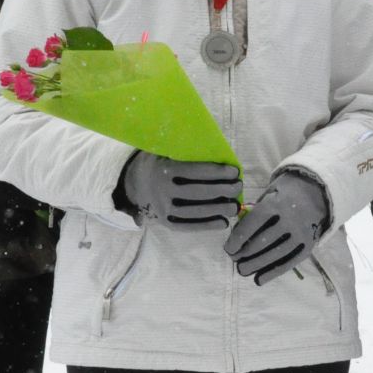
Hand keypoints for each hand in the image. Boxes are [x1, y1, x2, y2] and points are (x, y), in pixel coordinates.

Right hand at [118, 152, 239, 228]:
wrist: (133, 184)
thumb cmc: (158, 163)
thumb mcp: (164, 150)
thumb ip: (183, 148)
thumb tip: (215, 146)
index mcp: (164, 169)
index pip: (195, 171)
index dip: (217, 172)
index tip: (234, 172)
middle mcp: (163, 190)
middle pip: (198, 192)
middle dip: (223, 190)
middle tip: (239, 187)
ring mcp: (163, 208)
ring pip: (195, 211)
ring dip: (218, 210)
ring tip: (235, 207)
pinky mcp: (165, 222)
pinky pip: (188, 226)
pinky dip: (207, 226)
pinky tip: (223, 223)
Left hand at [223, 170, 330, 284]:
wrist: (318, 192)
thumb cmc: (286, 193)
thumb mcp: (269, 194)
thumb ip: (256, 212)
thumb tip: (238, 236)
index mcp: (276, 203)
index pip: (253, 223)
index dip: (238, 238)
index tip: (228, 249)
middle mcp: (290, 219)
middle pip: (263, 241)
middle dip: (245, 254)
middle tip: (234, 260)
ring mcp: (301, 233)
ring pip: (276, 254)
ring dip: (256, 265)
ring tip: (243, 270)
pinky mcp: (309, 244)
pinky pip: (290, 262)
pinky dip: (274, 273)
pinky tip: (259, 280)